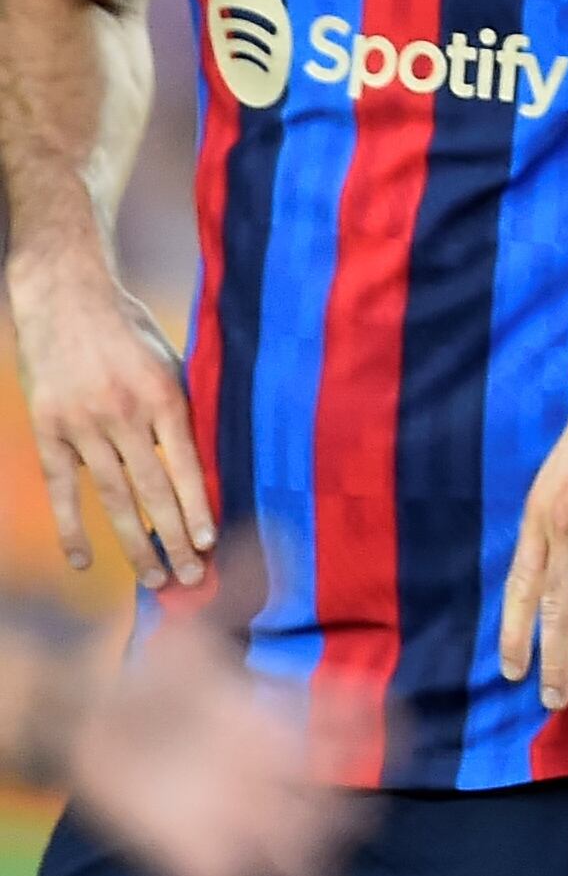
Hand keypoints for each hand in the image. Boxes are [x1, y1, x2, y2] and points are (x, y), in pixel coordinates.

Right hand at [8, 256, 211, 589]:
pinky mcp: (48, 432)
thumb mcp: (170, 362)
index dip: (198, 507)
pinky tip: (85, 561)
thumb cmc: (130, 330)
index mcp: (162, 396)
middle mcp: (123, 415)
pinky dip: (72, 528)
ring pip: (113, 497)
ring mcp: (82, 426)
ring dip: (135, 542)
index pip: (185, 465)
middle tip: (191, 578)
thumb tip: (203, 466)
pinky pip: (63, 489)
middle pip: (153, 490)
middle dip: (175, 537)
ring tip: (154, 578)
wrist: (66, 298)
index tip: (211, 543)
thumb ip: (181, 412)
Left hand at [68, 591, 362, 875]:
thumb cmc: (148, 674)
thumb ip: (233, 595)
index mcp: (280, 723)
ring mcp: (237, 817)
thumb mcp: (190, 633)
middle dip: (349, 819)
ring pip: (296, 858)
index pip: (346, 730)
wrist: (87, 721)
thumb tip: (271, 535)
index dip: (373, 730)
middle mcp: (270, 774)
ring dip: (308, 870)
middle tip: (354, 821)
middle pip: (335, 806)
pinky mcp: (193, 855)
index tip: (381, 725)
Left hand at [497, 323, 567, 715]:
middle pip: (558, 606)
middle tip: (554, 700)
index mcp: (540, 515)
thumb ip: (562, 513)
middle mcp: (564, 525)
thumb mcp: (566, 471)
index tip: (513, 671)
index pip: (520, 587)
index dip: (516, 632)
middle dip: (556, 659)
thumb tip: (563, 553)